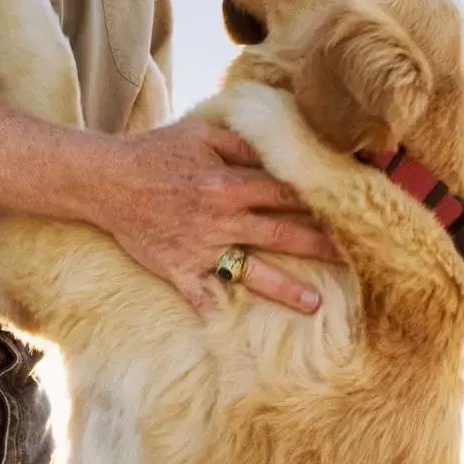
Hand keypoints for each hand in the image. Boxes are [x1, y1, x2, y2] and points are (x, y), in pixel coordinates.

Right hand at [83, 119, 336, 311]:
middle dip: (321, 244)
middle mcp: (221, 218)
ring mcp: (200, 248)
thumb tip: (279, 143)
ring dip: (284, 288)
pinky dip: (213, 310)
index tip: (352, 209)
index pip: (286, 192)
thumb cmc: (155, 152)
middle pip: (281, 233)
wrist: (106, 180)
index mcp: (229, 183)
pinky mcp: (178, 269)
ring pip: (251, 270)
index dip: (320, 199)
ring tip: (315, 305)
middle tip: (356, 258)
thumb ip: (242, 142)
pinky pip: (199, 295)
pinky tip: (233, 330)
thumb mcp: (201, 133)